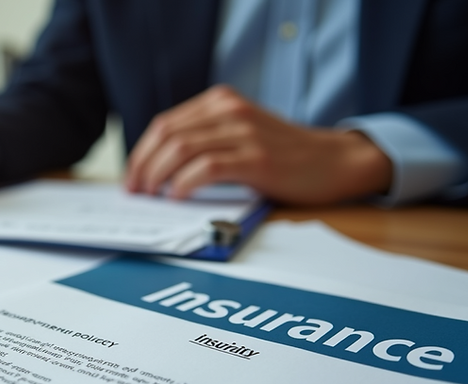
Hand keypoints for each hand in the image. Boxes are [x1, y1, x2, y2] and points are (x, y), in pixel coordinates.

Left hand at [125, 85, 392, 205]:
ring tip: (152, 195)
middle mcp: (230, 111)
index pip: (164, 124)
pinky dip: (184, 183)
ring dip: (157, 175)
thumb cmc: (284, 156)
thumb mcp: (240, 134)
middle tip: (135, 191)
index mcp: (221, 102)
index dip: (141, 152)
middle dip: (142, 165)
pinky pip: (206, 167)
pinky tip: (177, 196)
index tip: (131, 178)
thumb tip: (158, 169)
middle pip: (166, 134)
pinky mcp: (257, 159)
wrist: (335, 162)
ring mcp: (244, 133)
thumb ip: (206, 140)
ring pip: (181, 148)